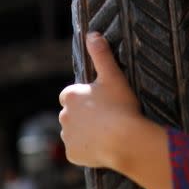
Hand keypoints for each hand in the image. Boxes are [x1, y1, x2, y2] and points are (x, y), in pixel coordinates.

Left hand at [58, 32, 142, 168]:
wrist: (125, 140)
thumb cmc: (121, 107)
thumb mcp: (113, 76)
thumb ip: (101, 54)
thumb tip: (92, 34)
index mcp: (70, 95)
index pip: (73, 95)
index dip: (88, 98)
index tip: (104, 102)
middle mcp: (63, 115)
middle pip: (74, 114)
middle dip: (86, 116)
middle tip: (109, 118)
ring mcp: (67, 136)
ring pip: (75, 133)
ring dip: (86, 133)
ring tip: (108, 134)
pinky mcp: (72, 154)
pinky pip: (79, 151)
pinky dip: (88, 150)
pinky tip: (104, 147)